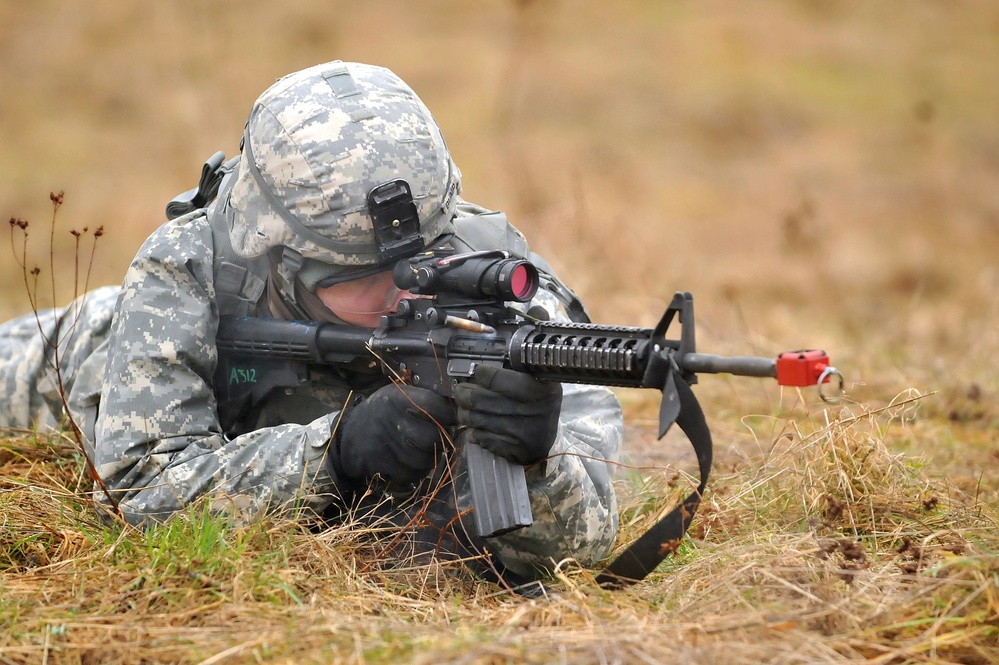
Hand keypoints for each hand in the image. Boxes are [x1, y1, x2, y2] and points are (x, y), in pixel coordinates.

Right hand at [335, 383, 455, 486]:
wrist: (347, 434)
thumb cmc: (381, 413)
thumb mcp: (397, 396)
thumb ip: (423, 401)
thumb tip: (457, 409)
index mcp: (397, 397)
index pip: (434, 405)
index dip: (450, 415)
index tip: (454, 419)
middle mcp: (390, 418)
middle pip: (432, 437)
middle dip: (442, 441)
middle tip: (441, 440)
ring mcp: (383, 442)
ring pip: (424, 460)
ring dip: (430, 460)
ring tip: (424, 452)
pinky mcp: (379, 463)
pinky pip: (409, 474)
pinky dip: (414, 473)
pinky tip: (409, 463)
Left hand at [452, 365, 561, 464]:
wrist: (549, 439)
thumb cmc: (539, 403)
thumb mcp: (539, 382)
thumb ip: (515, 373)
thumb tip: (481, 369)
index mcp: (540, 389)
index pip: (498, 379)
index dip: (482, 374)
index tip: (479, 372)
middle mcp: (533, 412)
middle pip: (481, 400)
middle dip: (464, 394)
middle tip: (460, 391)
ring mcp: (524, 434)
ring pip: (478, 420)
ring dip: (464, 414)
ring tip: (464, 409)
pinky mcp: (516, 451)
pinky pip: (483, 439)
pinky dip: (473, 433)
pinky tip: (474, 427)